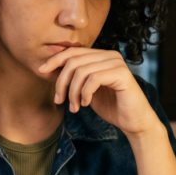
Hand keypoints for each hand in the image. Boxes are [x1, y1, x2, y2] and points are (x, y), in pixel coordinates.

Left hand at [37, 48, 159, 135]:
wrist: (134, 122)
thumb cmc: (111, 107)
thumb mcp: (87, 90)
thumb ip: (75, 78)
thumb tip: (50, 69)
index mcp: (101, 56)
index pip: (73, 52)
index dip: (55, 60)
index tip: (41, 72)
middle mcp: (110, 55)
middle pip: (74, 61)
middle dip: (61, 82)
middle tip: (59, 100)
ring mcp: (117, 63)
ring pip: (82, 71)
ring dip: (73, 92)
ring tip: (74, 107)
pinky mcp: (122, 74)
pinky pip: (93, 79)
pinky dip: (85, 93)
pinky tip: (86, 104)